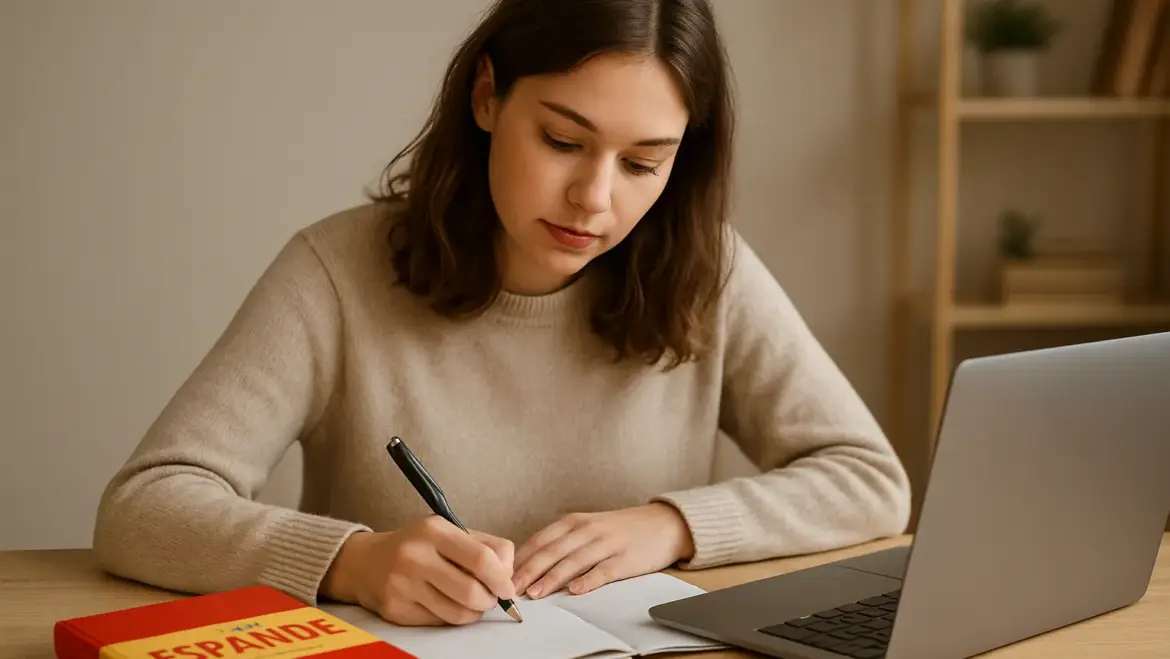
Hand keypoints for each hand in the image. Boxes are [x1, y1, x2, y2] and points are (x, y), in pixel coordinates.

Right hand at [320, 515, 516, 625]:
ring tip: (469, 601)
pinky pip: (439, 622)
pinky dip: (451, 617)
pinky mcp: (396, 609)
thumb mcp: (450, 532)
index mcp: (434, 530)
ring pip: (458, 613)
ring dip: (473, 612)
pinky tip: (445, 603)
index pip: (481, 558)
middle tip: (490, 598)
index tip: (508, 589)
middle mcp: (415, 555)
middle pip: (472, 592)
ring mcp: (403, 584)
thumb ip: (486, 547)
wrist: (367, 562)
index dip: (502, 578)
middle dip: (489, 600)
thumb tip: (509, 576)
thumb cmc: (419, 546)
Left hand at [511, 503, 694, 598]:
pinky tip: (574, 591)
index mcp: (575, 522)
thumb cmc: (620, 530)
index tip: (502, 575)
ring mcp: (607, 543)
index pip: (540, 540)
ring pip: (573, 561)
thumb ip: (562, 542)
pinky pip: (603, 570)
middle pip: (552, 551)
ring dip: (551, 578)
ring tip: (535, 594)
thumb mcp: (588, 528)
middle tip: (510, 588)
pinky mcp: (625, 558)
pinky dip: (587, 580)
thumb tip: (529, 564)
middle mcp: (588, 529)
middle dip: (528, 571)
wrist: (662, 524)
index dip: (521, 559)